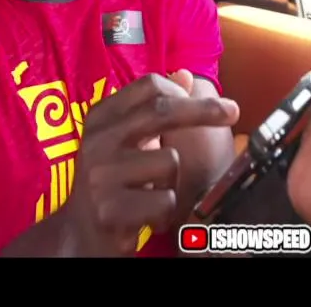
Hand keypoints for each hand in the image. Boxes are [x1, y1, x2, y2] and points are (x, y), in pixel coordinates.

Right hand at [63, 73, 239, 254]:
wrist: (77, 234)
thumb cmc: (111, 183)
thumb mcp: (123, 141)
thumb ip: (151, 109)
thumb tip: (186, 75)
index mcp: (100, 118)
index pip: (149, 87)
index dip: (185, 92)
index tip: (214, 103)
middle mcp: (97, 141)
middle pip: (162, 111)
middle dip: (204, 110)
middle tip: (233, 112)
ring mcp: (101, 176)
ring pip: (169, 162)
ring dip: (172, 182)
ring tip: (151, 194)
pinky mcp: (110, 209)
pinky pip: (166, 199)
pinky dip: (165, 212)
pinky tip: (147, 217)